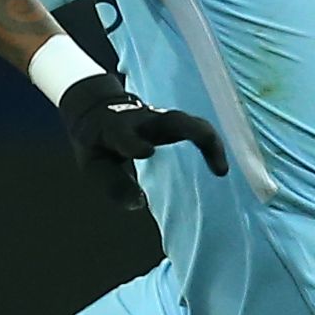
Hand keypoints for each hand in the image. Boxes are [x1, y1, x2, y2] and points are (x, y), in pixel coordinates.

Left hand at [58, 72, 227, 210]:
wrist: (97, 110)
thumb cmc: (97, 142)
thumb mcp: (94, 164)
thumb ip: (113, 184)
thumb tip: (138, 204)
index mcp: (115, 129)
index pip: (124, 134)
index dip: (134, 142)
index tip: (146, 153)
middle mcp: (143, 120)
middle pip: (173, 119)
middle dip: (192, 132)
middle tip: (202, 158)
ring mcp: (161, 118)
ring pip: (190, 123)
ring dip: (209, 142)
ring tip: (220, 169)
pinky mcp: (173, 122)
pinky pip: (197, 129)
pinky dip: (210, 146)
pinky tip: (219, 168)